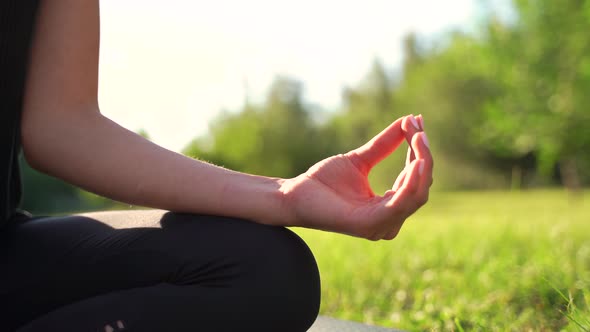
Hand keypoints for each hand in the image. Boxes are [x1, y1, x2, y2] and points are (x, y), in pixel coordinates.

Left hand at [281, 115, 432, 239]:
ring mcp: (380, 225)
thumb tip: (408, 120)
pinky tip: (415, 162)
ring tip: (418, 138)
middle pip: (420, 187)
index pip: (415, 180)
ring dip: (421, 165)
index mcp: (388, 208)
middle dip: (423, 154)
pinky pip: (400, 204)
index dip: (420, 151)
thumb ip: (384, 145)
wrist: (293, 195)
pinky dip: (411, 183)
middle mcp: (389, 221)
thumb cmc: (323, 182)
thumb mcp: (359, 160)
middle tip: (418, 126)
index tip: (418, 121)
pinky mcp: (369, 224)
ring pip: (416, 195)